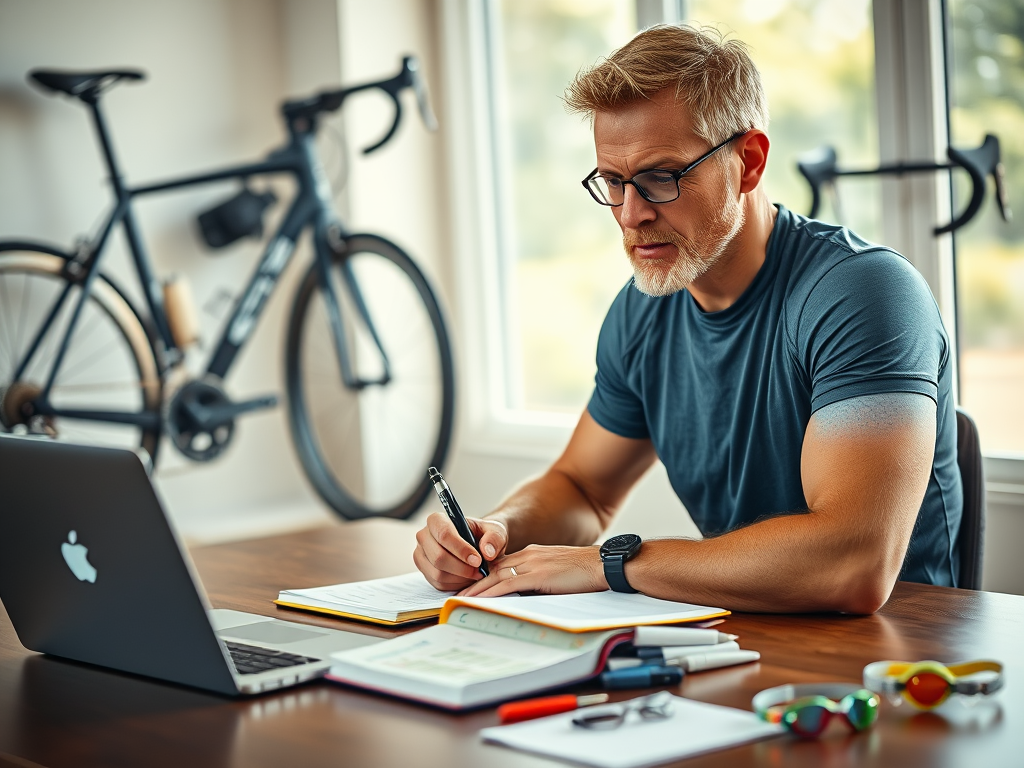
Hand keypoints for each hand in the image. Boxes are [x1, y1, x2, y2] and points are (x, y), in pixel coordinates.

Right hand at [414, 512, 508, 590]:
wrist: (479, 545)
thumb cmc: (484, 535)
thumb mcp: (495, 531)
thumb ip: (494, 538)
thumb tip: (487, 552)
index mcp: (437, 520)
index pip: (444, 534)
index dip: (460, 549)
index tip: (478, 560)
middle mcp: (424, 536)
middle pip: (438, 557)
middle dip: (462, 568)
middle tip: (480, 571)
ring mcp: (421, 555)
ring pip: (438, 573)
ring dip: (460, 578)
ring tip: (476, 574)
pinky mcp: (425, 571)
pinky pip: (438, 584)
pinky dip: (456, 585)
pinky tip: (467, 578)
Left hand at [458, 544, 607, 596]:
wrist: (604, 565)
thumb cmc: (585, 574)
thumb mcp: (556, 575)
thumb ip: (539, 582)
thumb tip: (524, 598)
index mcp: (534, 555)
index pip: (502, 565)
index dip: (485, 576)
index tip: (472, 586)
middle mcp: (529, 555)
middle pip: (494, 569)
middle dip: (475, 582)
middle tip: (459, 594)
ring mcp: (533, 563)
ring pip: (497, 576)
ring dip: (478, 588)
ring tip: (462, 599)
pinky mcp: (538, 574)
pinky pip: (508, 584)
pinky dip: (492, 592)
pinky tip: (481, 599)